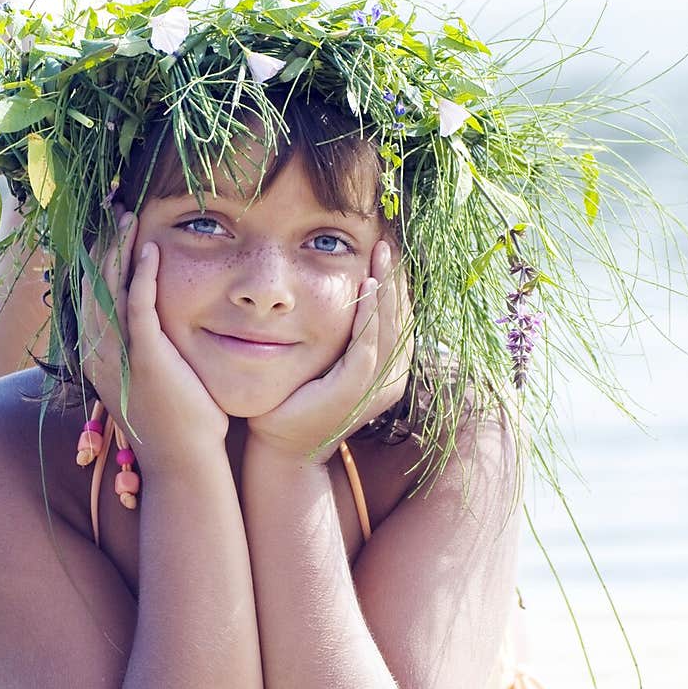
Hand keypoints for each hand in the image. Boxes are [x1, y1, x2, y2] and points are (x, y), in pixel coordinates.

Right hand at [79, 212, 228, 471]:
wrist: (183, 467)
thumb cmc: (177, 426)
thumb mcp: (150, 381)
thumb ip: (145, 350)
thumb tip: (154, 328)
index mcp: (98, 356)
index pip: (88, 294)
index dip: (94, 257)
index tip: (105, 224)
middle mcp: (99, 353)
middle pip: (90, 283)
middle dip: (99, 241)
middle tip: (110, 204)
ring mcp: (119, 356)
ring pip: (109, 289)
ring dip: (118, 249)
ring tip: (127, 214)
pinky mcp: (145, 359)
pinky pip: (138, 306)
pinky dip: (142, 274)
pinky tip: (150, 247)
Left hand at [246, 239, 414, 463]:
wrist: (283, 448)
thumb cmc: (298, 401)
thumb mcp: (328, 362)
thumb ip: (344, 336)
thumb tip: (348, 296)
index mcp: (389, 371)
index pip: (402, 318)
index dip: (399, 283)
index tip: (390, 248)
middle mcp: (392, 379)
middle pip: (404, 318)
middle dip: (397, 277)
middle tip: (389, 240)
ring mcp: (377, 388)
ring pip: (392, 327)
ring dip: (388, 287)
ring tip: (382, 252)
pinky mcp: (356, 391)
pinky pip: (369, 344)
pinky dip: (370, 314)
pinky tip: (367, 286)